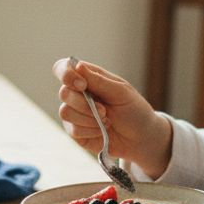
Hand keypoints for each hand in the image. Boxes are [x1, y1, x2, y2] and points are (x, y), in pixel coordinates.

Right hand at [52, 58, 172, 177]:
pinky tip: (102, 131)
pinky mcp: (75, 132)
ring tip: (107, 121)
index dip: (66, 74)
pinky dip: (91, 131)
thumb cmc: (133, 110)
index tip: (82, 85)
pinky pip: (73, 130)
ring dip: (89, 119)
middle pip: (63, 93)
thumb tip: (78, 65)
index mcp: (87, 78)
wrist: (141, 138)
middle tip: (105, 110)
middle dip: (84, 104)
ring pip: (65, 112)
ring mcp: (75, 113)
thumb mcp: (121, 92)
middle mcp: (77, 94)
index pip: (63, 68)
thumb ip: (98, 80)